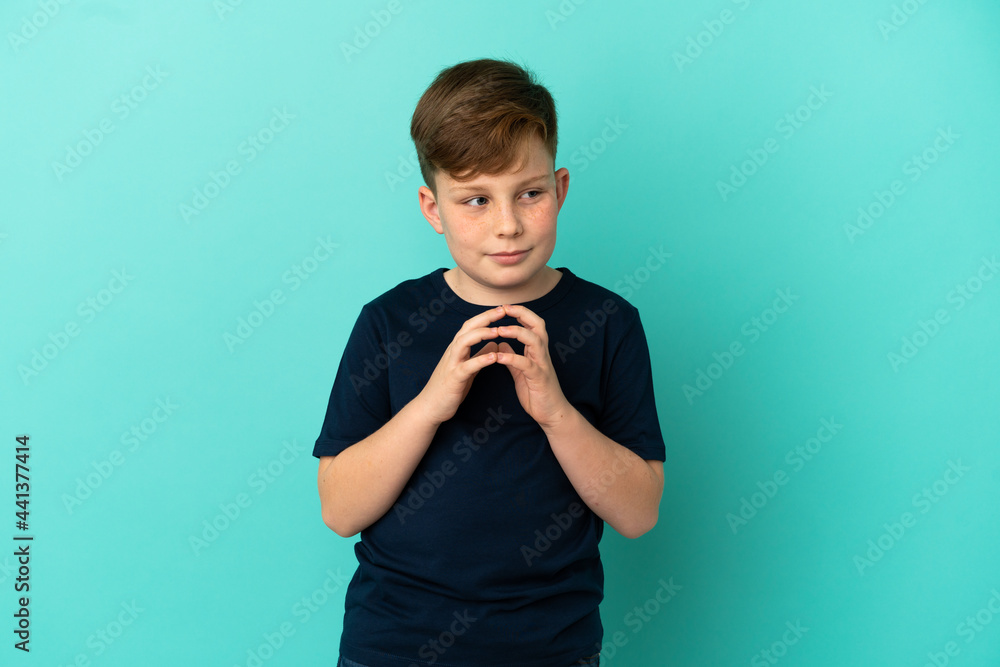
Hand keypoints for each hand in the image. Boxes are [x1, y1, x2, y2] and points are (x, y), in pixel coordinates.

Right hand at [415, 305, 506, 425]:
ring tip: (498, 330)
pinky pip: (467, 366)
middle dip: (486, 318)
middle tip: (503, 310)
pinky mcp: (454, 378)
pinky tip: (494, 357)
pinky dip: (480, 360)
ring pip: (464, 342)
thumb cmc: (449, 387)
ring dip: (481, 334)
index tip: (502, 309)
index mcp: (458, 348)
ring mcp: (452, 364)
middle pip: (468, 328)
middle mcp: (453, 352)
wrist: (430, 407)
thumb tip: (494, 342)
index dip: (487, 316)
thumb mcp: (468, 368)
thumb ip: (479, 354)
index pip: (472, 325)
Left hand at [492, 304, 571, 429]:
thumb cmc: (537, 393)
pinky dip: (512, 358)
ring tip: (499, 330)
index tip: (504, 306)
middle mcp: (542, 354)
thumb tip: (502, 343)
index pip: (532, 323)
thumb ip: (513, 357)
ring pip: (534, 340)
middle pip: (537, 325)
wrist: (552, 414)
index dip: (520, 313)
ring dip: (516, 332)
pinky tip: (499, 356)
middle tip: (503, 308)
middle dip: (521, 314)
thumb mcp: (522, 372)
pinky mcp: (539, 379)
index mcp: (537, 351)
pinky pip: (526, 364)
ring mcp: (542, 365)